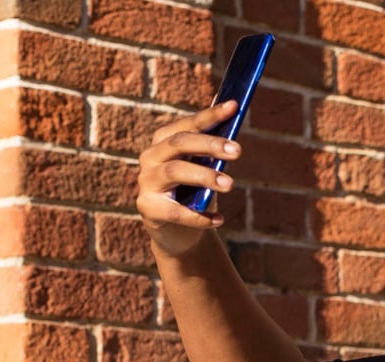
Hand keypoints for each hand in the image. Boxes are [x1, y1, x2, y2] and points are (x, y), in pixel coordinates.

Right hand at [135, 101, 240, 256]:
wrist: (178, 232)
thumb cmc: (194, 194)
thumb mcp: (204, 169)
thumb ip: (211, 149)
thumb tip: (230, 118)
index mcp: (164, 142)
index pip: (187, 125)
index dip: (210, 115)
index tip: (234, 106)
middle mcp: (150, 157)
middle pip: (178, 143)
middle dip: (209, 144)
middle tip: (237, 150)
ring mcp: (146, 182)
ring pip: (174, 171)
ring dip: (204, 175)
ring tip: (229, 184)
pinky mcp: (148, 208)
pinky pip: (176, 211)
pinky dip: (200, 216)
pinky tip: (219, 219)